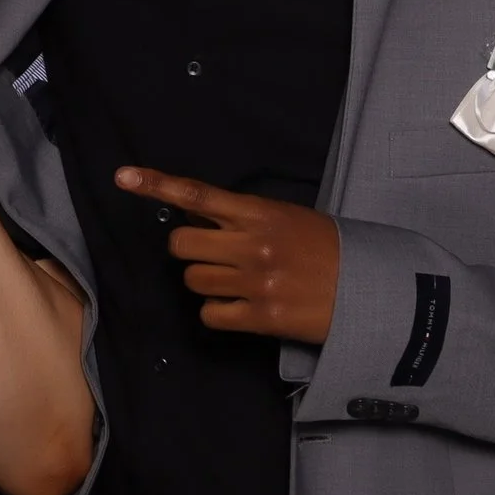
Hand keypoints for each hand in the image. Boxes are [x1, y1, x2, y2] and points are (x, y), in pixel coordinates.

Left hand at [115, 167, 339, 343]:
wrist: (372, 292)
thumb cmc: (328, 250)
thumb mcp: (287, 218)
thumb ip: (241, 216)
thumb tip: (194, 213)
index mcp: (259, 213)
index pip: (197, 193)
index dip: (156, 184)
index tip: (123, 177)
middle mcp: (251, 245)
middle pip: (181, 243)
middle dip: (192, 250)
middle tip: (217, 255)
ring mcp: (255, 282)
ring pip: (192, 280)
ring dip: (206, 282)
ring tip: (238, 281)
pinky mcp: (261, 316)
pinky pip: (209, 314)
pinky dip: (218, 312)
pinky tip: (241, 306)